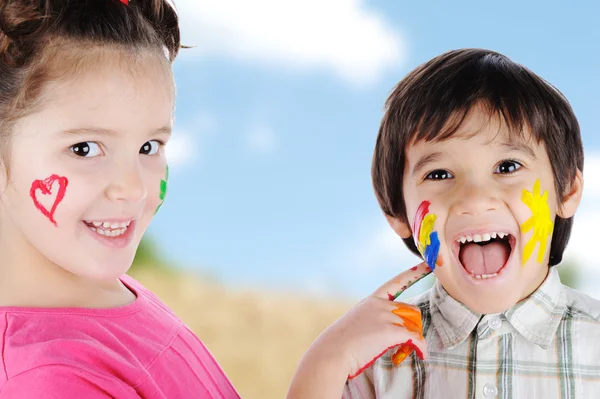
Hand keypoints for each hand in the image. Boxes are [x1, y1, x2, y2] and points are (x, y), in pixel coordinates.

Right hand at [314, 262, 430, 379]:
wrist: (332, 353)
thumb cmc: (340, 344)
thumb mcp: (355, 324)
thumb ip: (371, 321)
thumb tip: (386, 333)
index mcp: (371, 300)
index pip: (395, 283)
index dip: (413, 274)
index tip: (427, 265)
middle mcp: (379, 305)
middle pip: (410, 310)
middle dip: (413, 326)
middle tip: (408, 343)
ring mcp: (385, 316)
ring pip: (413, 325)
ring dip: (415, 339)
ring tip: (409, 352)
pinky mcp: (390, 331)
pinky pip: (414, 338)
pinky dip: (421, 347)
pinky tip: (421, 354)